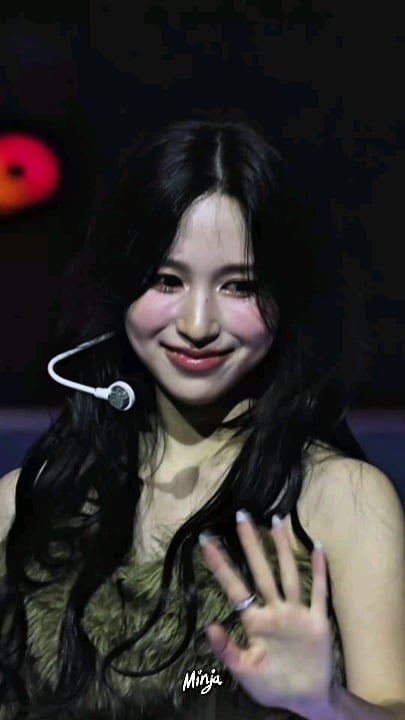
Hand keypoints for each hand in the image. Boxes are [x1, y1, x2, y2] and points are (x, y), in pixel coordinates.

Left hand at [199, 512, 333, 713]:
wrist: (307, 699)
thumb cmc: (273, 685)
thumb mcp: (244, 672)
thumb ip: (227, 651)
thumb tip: (209, 627)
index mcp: (255, 622)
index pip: (234, 587)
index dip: (220, 565)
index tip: (206, 541)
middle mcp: (275, 610)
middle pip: (260, 571)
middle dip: (251, 544)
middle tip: (241, 515)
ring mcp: (296, 613)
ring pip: (288, 574)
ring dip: (283, 548)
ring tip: (276, 520)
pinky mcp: (317, 621)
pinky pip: (319, 592)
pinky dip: (319, 571)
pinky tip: (317, 548)